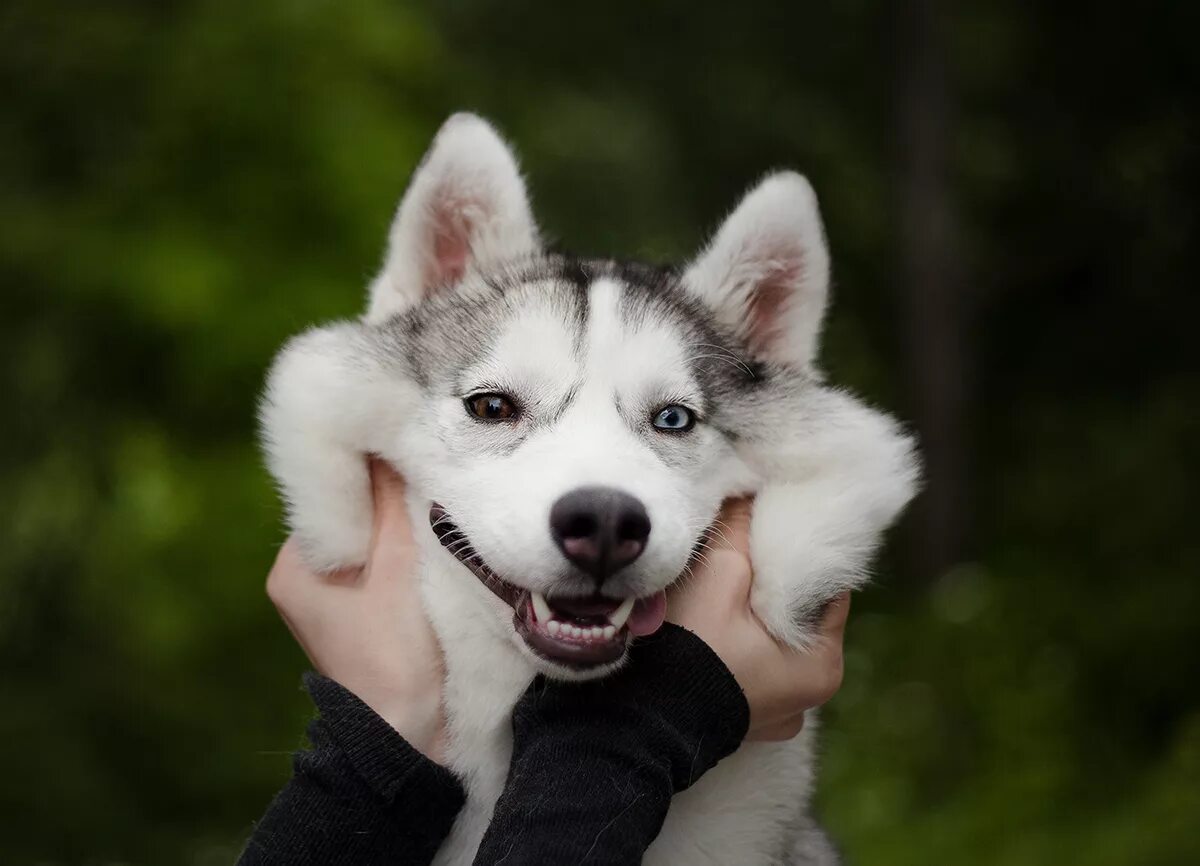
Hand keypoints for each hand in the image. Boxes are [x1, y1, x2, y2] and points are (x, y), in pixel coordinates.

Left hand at [266, 460, 447, 760]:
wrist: (408, 735)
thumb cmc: (397, 654)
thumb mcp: (400, 564)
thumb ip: (393, 499)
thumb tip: (392, 436)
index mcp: (294, 566)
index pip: (333, 493)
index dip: (373, 469)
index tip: (411, 449)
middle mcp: (300, 579)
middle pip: (352, 514)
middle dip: (388, 499)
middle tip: (430, 482)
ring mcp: (327, 601)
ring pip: (368, 539)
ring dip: (399, 527)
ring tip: (435, 516)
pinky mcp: (355, 617)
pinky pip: (377, 566)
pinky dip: (402, 555)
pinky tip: (430, 551)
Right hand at [666, 498, 848, 740]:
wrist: (637, 722)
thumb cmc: (688, 652)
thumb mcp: (719, 577)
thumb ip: (742, 530)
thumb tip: (749, 489)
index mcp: (821, 664)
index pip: (827, 588)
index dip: (801, 550)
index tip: (775, 524)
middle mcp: (808, 696)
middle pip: (797, 615)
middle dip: (773, 581)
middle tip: (744, 549)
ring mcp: (774, 712)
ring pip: (771, 639)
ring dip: (751, 612)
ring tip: (725, 584)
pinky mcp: (743, 718)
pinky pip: (749, 665)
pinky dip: (736, 642)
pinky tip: (712, 623)